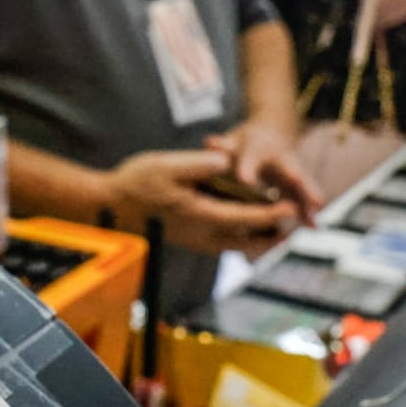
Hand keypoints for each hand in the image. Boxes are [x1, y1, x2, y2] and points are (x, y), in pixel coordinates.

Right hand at [104, 149, 301, 256]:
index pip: (248, 217)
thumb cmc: (137, 183)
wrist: (109, 205)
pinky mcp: (190, 239)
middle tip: (295, 224)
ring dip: (260, 238)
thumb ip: (203, 164)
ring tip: (279, 228)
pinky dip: (243, 237)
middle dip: (274, 234)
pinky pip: (225, 243)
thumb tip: (230, 161)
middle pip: (249, 241)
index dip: (273, 211)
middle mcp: (202, 234)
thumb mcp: (169, 165)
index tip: (293, 206)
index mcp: (202, 215)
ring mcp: (196, 240)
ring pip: (238, 245)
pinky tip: (247, 226)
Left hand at [204, 122, 322, 222]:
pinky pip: (303, 199)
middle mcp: (279, 158)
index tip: (245, 181)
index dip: (247, 169)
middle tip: (297, 182)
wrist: (270, 136)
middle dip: (293, 176)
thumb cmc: (246, 143)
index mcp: (258, 149)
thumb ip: (222, 145)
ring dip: (306, 200)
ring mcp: (291, 170)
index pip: (251, 158)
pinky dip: (308, 213)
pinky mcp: (297, 185)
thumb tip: (210, 143)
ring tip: (313, 217)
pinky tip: (313, 227)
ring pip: (301, 185)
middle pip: (287, 168)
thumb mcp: (233, 140)